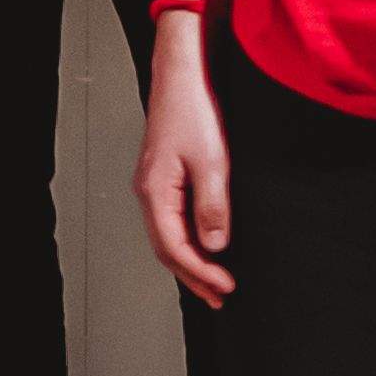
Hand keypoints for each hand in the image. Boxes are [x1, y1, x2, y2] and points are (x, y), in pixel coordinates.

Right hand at [133, 26, 235, 308]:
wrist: (182, 77)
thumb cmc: (194, 112)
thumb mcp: (212, 162)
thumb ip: (213, 207)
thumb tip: (215, 246)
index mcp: (155, 191)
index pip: (174, 247)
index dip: (200, 272)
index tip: (227, 287)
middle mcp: (149, 191)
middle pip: (166, 247)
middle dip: (192, 276)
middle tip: (220, 298)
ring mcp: (154, 184)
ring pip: (167, 235)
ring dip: (191, 261)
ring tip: (214, 281)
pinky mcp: (164, 176)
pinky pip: (172, 220)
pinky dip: (188, 240)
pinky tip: (205, 245)